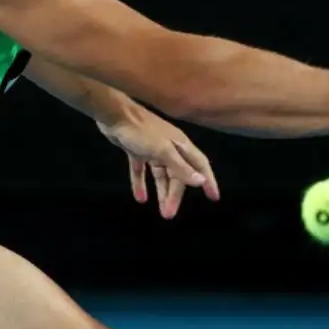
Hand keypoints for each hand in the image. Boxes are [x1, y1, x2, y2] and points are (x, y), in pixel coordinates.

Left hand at [98, 109, 220, 219]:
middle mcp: (169, 148)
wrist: (114, 115)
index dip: (208, 181)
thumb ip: (181, 168)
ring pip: (161, 175)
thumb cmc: (141, 131)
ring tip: (161, 211)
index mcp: (180, 146)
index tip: (213, 197)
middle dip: (175, 195)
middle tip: (169, 214)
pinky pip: (142, 171)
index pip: (199, 165)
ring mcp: (153, 149)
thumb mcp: (163, 151)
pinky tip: (140, 198)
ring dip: (161, 192)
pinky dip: (141, 184)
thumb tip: (200, 181)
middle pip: (178, 175)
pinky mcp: (137, 151)